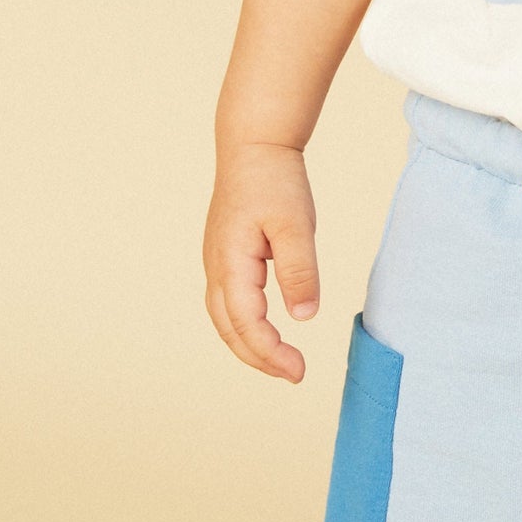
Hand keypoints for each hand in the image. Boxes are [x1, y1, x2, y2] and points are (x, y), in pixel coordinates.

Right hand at [204, 141, 318, 380]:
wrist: (254, 146)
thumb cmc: (274, 181)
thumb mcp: (296, 225)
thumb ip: (299, 271)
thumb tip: (304, 317)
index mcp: (230, 262)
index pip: (246, 323)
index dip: (270, 353)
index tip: (298, 371)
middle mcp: (216, 267)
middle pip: (228, 329)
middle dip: (258, 358)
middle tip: (294, 375)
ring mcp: (217, 261)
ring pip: (225, 318)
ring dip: (249, 345)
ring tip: (281, 362)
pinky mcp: (226, 256)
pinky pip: (229, 302)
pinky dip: (245, 325)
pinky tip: (268, 331)